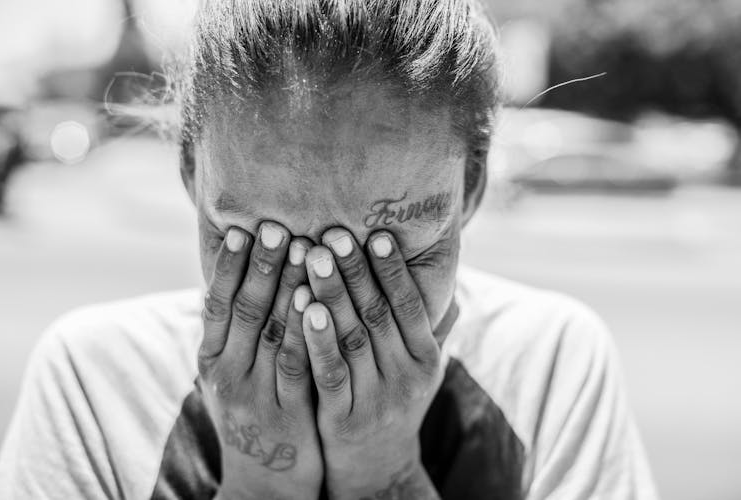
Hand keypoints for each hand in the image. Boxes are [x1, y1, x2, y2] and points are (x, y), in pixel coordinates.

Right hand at [197, 222, 322, 499]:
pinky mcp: (286, 414)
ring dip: (288, 289)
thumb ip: (234, 335)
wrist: (262, 484)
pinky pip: (297, 366)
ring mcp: (256, 395)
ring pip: (272, 333)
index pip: (218, 304)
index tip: (244, 229)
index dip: (231, 267)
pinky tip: (319, 303)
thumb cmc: (252, 415)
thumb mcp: (231, 376)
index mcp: (211, 360)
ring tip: (304, 249)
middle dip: (262, 266)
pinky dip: (306, 333)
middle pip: (245, 311)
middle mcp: (227, 374)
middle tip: (277, 226)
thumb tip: (236, 279)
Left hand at [301, 229, 442, 498]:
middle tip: (334, 233)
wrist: (378, 469)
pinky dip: (318, 339)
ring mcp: (376, 399)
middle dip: (355, 271)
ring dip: (332, 294)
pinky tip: (304, 308)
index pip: (409, 306)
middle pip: (378, 315)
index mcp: (427, 359)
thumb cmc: (397, 403)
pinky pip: (330, 372)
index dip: (393, 270)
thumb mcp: (423, 369)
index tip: (376, 234)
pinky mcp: (344, 418)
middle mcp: (406, 377)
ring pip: (353, 338)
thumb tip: (450, 281)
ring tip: (313, 256)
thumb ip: (433, 327)